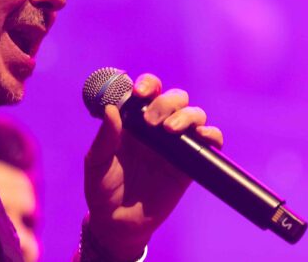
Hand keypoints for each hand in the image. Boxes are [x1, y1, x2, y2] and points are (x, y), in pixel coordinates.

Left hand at [83, 74, 223, 260]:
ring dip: (186, 115)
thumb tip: (111, 110)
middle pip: (175, 97)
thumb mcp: (96, 163)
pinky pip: (209, 142)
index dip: (147, 84)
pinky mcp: (190, 164)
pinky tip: (201, 137)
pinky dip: (211, 135)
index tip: (139, 92)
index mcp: (133, 121)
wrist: (118, 223)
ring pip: (194, 114)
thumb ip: (104, 138)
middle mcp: (157, 128)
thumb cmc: (102, 190)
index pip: (146, 91)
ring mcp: (175, 145)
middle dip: (166, 101)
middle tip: (151, 121)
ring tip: (170, 130)